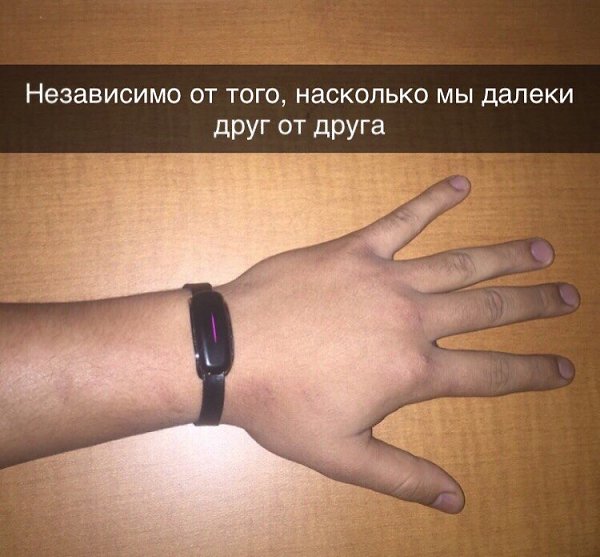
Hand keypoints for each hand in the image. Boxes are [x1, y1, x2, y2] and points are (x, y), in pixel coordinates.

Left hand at [216, 176, 579, 513]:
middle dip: (534, 306)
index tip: (564, 367)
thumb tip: (454, 499)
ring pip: (461, 264)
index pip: (490, 373)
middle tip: (569, 297)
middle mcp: (411, 320)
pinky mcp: (355, 250)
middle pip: (489, 310)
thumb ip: (402, 475)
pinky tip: (461, 184)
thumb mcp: (342, 454)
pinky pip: (403, 220)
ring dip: (505, 256)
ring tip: (540, 251)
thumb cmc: (281, 405)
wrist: (231, 352)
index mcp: (412, 371)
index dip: (533, 372)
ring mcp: (385, 279)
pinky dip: (433, 201)